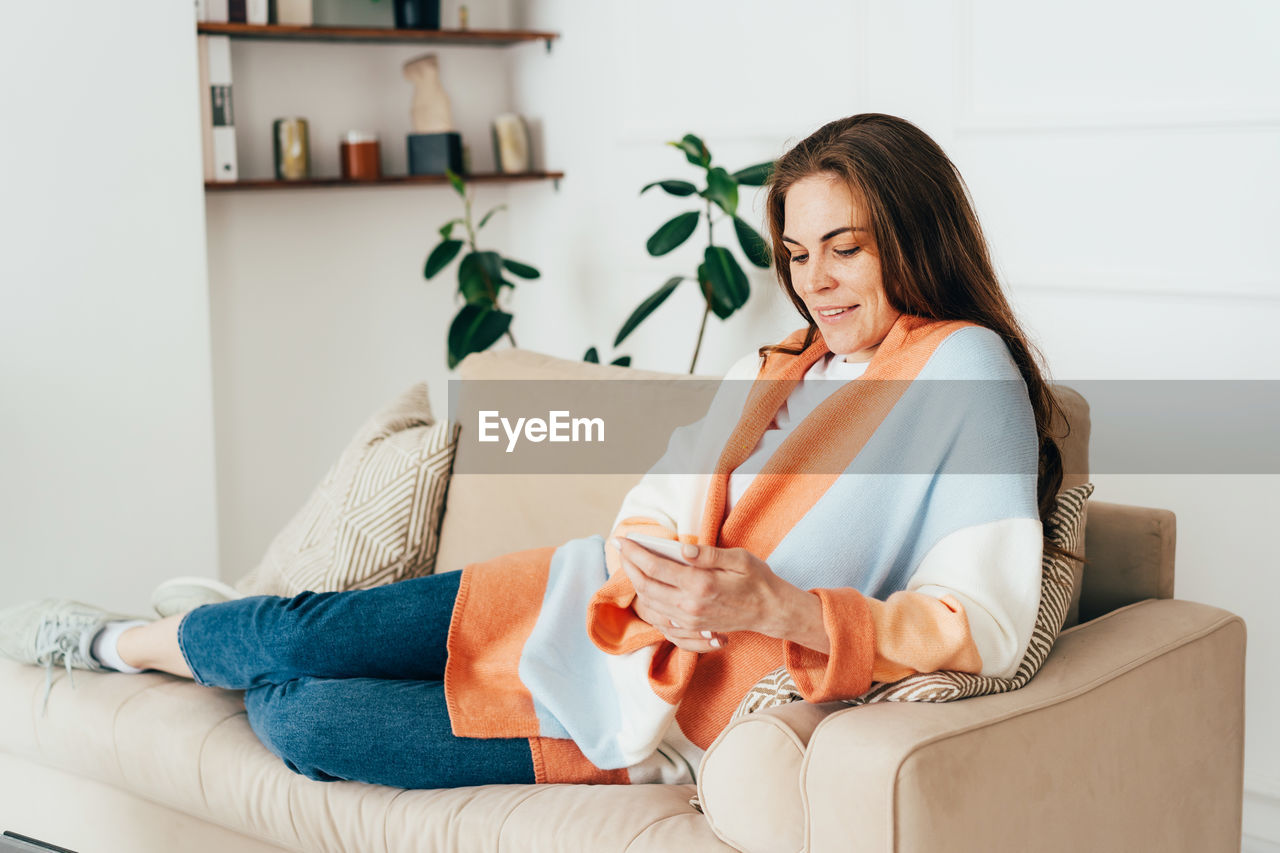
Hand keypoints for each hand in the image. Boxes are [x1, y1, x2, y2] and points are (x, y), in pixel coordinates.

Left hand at [613, 537, 791, 642]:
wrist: (770, 612)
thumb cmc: (757, 580)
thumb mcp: (739, 559)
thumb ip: (708, 554)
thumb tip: (682, 548)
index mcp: (700, 585)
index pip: (656, 567)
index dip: (635, 553)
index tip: (623, 540)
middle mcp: (690, 606)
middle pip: (645, 586)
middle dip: (628, 565)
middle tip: (620, 549)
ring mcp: (689, 620)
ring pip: (649, 602)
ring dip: (635, 583)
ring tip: (630, 564)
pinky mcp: (691, 628)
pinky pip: (659, 617)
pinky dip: (647, 601)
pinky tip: (645, 587)